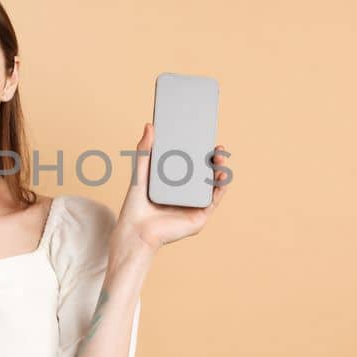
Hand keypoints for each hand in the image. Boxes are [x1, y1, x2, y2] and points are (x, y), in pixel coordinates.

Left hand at [115, 122, 230, 251]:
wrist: (136, 231)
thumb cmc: (135, 206)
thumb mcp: (140, 173)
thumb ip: (145, 150)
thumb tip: (149, 125)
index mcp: (174, 183)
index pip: (192, 164)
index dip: (201, 151)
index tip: (205, 137)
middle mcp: (186, 194)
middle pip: (205, 173)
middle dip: (214, 158)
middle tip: (216, 147)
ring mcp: (194, 205)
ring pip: (213, 185)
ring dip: (221, 170)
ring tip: (220, 158)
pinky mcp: (199, 217)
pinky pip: (214, 200)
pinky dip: (221, 187)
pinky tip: (221, 176)